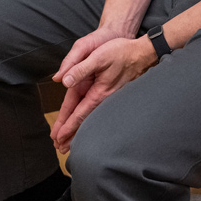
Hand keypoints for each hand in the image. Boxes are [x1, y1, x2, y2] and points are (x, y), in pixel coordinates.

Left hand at [49, 35, 156, 152]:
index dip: (67, 126)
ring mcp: (107, 97)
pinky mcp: (110, 93)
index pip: (79, 114)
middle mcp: (103, 98)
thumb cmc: (121, 52)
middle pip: (83, 120)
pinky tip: (84, 124)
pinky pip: (95, 110)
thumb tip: (64, 81)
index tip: (58, 138)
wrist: (142, 53)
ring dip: (78, 129)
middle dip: (71, 134)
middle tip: (59, 147)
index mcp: (98, 92)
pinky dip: (86, 119)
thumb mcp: (98, 57)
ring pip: (89, 117)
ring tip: (68, 142)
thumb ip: (81, 69)